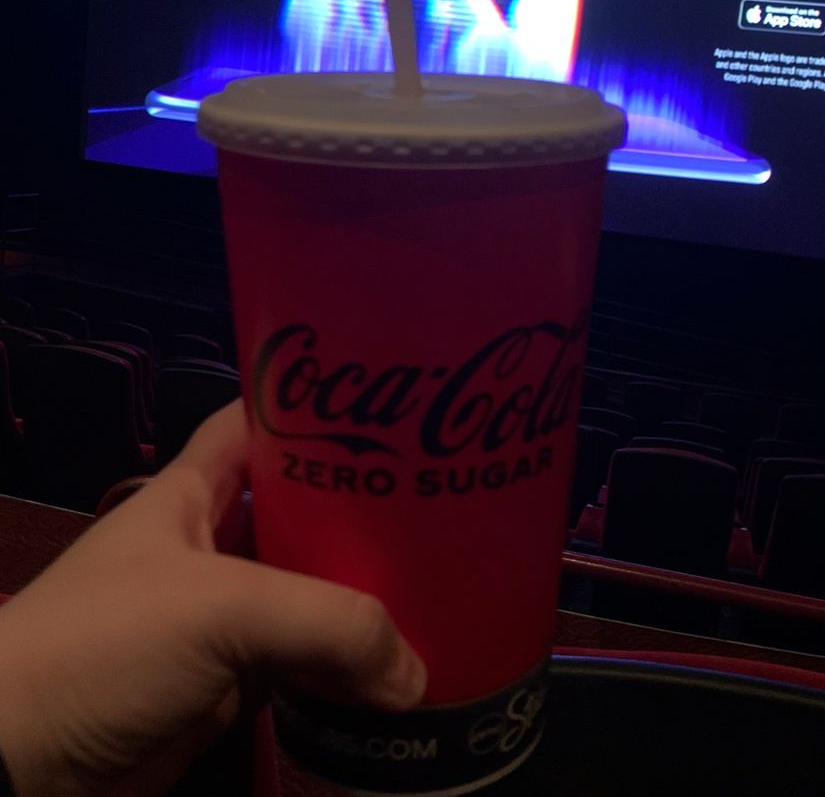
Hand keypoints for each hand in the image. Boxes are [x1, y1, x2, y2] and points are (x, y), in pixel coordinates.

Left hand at [0, 402, 426, 796]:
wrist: (19, 768)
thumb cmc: (109, 643)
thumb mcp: (222, 607)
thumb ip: (331, 626)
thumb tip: (417, 677)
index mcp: (193, 492)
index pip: (260, 424)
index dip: (316, 409)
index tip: (388, 409)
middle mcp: (210, 544)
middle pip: (299, 512)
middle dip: (360, 513)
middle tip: (436, 511)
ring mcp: (219, 617)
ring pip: (306, 592)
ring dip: (359, 597)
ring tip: (436, 588)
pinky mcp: (228, 683)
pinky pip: (301, 663)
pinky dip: (343, 666)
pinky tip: (394, 664)